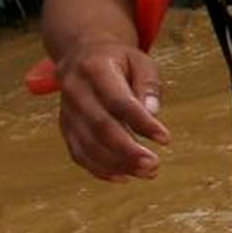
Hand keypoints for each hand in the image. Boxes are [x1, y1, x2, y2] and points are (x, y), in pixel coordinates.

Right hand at [56, 40, 168, 181]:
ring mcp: (67, 112)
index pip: (119, 102)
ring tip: (147, 172)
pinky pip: (78, 153)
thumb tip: (153, 113)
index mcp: (95, 70)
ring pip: (87, 145)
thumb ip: (148, 85)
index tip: (166, 139)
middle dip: (128, 150)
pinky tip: (124, 177)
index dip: (142, 123)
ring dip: (117, 164)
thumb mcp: (141, 60)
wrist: (82, 55)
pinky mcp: (66, 127)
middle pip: (100, 127)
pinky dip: (99, 169)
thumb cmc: (119, 60)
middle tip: (155, 165)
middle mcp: (75, 92)